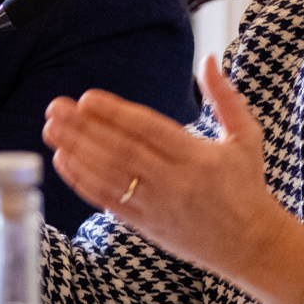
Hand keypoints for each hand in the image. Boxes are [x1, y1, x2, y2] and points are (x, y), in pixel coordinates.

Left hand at [42, 57, 303, 303]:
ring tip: (51, 131)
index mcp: (199, 158)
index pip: (149, 130)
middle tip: (55, 108)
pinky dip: (84, 182)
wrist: (252, 244)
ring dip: (76, 152)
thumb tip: (208, 59)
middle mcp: (175, 182)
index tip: (87, 98)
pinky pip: (109, 201)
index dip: (116, 114)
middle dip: (84, 128)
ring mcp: (158, 206)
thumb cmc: (248, 186)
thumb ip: (225, 97)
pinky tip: (64, 161)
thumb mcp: (247, 137)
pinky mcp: (147, 226)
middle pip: (121, 151)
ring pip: (110, 176)